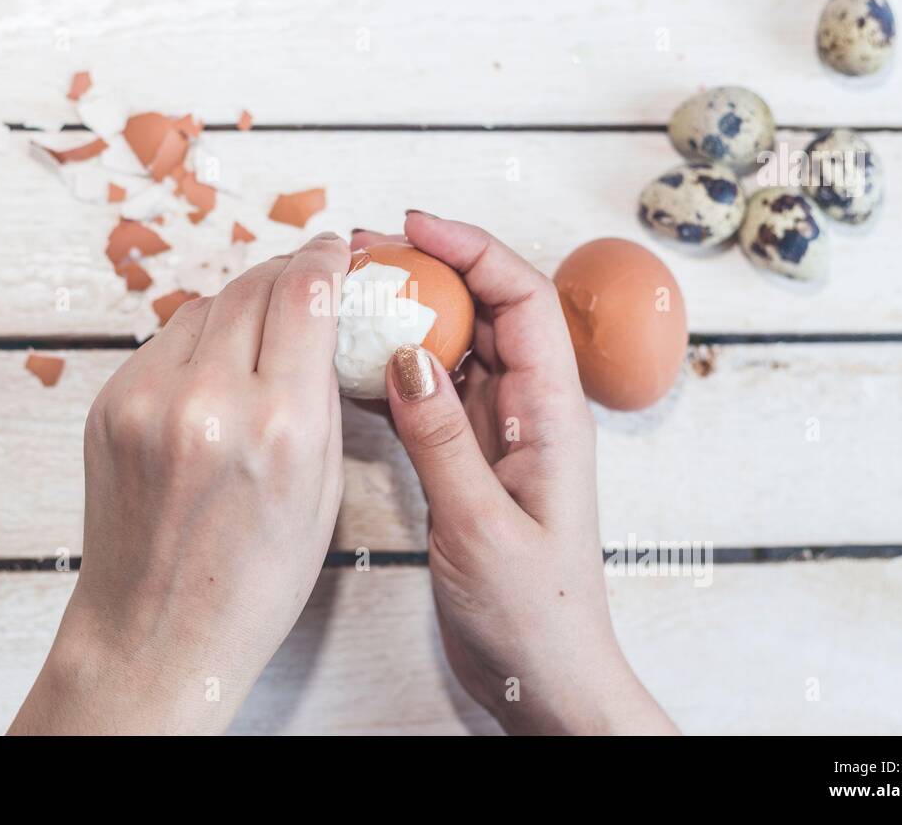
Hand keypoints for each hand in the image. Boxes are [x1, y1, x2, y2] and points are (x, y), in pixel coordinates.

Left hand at [11, 232, 350, 733]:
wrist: (156, 632)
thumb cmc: (251, 579)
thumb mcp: (322, 490)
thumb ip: (321, 397)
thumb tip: (320, 321)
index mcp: (278, 426)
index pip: (305, 294)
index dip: (326, 259)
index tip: (335, 249)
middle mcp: (208, 400)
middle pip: (254, 285)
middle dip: (287, 271)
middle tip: (306, 274)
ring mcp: (147, 398)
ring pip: (205, 305)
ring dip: (241, 303)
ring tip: (262, 330)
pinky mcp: (109, 403)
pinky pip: (166, 341)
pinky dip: (198, 341)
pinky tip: (215, 371)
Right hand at [352, 213, 675, 734]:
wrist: (543, 677)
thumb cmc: (536, 614)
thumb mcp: (480, 525)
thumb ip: (442, 438)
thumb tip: (406, 356)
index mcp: (553, 415)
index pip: (522, 301)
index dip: (473, 250)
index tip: (415, 226)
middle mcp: (529, 412)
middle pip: (484, 312)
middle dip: (429, 272)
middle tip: (362, 255)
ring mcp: (498, 434)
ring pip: (453, 350)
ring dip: (406, 319)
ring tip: (348, 297)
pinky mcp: (470, 461)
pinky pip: (430, 398)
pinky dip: (393, 376)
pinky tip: (349, 368)